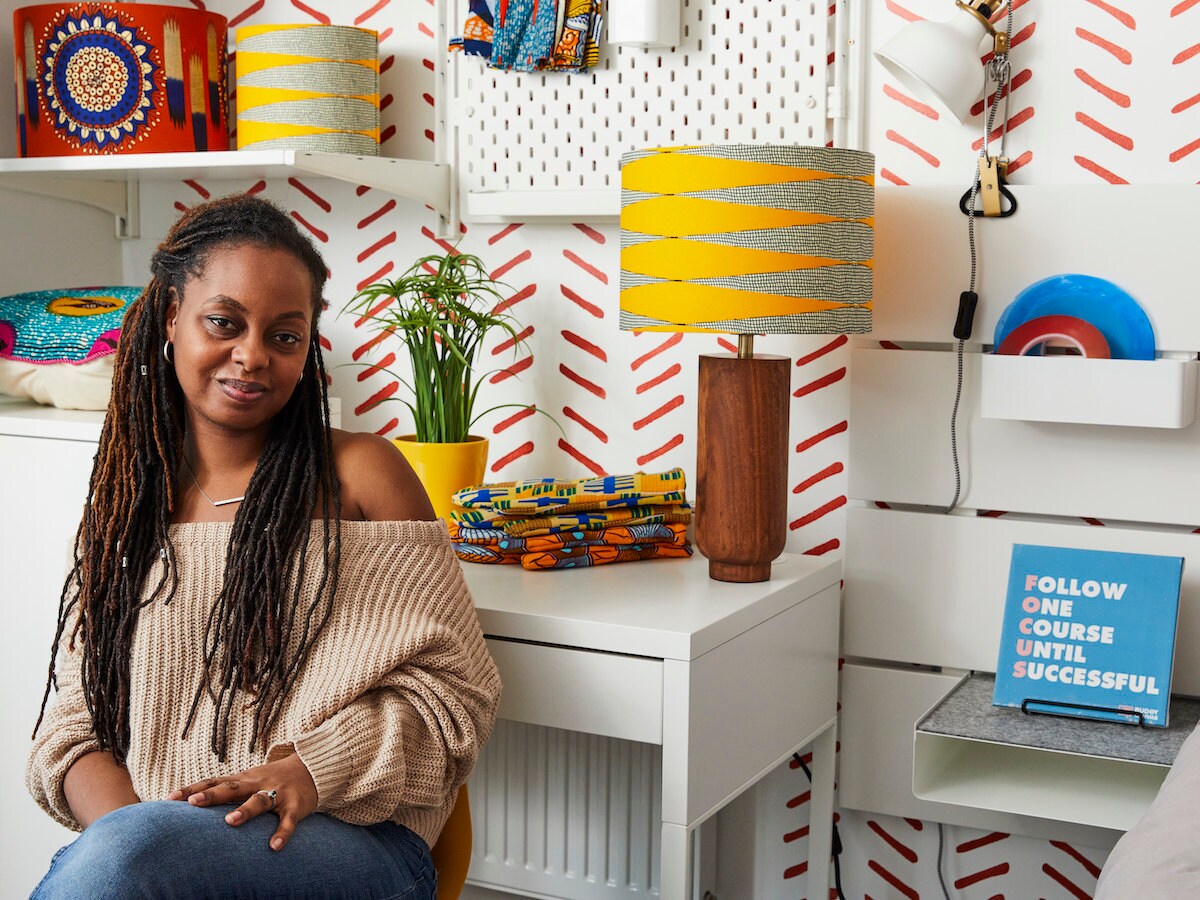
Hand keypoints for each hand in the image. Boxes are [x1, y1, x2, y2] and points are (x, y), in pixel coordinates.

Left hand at [167, 752, 317, 850]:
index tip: (170, 798)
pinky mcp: (295, 806)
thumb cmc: (272, 779)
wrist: (313, 767)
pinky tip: (274, 846)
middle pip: (232, 787)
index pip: (214, 781)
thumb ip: (226, 790)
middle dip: (212, 795)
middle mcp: (258, 783)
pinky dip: (282, 833)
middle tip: (193, 803)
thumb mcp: (249, 780)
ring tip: (230, 821)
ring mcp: (277, 793)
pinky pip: (288, 820)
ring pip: (259, 800)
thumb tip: (192, 805)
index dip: (193, 788)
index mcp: (243, 778)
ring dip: (245, 810)